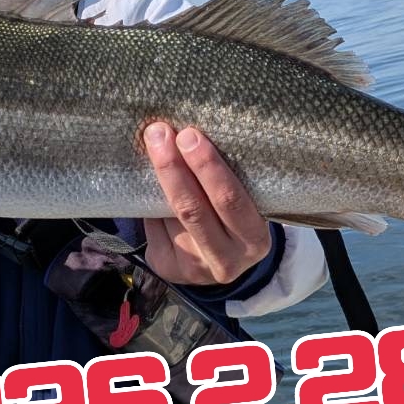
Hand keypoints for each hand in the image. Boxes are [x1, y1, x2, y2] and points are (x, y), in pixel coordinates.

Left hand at [142, 122, 272, 286]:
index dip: (208, 167)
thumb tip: (186, 136)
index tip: (189, 135)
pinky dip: (149, 202)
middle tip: (159, 133)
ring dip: (157, 180)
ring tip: (152, 145)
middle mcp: (227, 260)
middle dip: (173, 168)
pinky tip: (150, 185)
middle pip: (193, 210)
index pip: (230, 200)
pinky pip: (153, 228)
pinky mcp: (168, 269)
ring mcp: (195, 269)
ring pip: (168, 217)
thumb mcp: (243, 206)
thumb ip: (223, 182)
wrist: (222, 263)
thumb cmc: (234, 219)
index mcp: (254, 239)